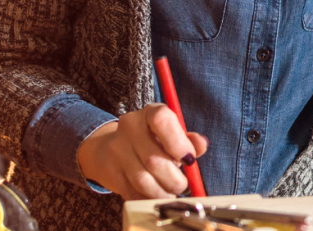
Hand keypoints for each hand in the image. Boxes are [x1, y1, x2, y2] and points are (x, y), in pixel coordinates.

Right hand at [75, 104, 209, 198]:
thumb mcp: (172, 135)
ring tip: (170, 193)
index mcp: (149, 113)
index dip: (178, 143)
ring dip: (162, 192)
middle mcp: (130, 127)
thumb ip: (189, 140)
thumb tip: (201, 144)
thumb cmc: (152, 141)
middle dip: (174, 179)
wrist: (111, 149)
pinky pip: (132, 192)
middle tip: (182, 185)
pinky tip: (155, 196)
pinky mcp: (110, 171)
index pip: (161, 120)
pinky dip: (148, 199)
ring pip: (142, 180)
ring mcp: (117, 149)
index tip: (189, 160)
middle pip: (153, 159)